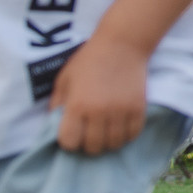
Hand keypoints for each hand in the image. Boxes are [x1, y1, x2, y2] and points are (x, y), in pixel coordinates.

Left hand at [51, 34, 148, 154]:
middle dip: (88, 144)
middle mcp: (99, 112)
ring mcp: (121, 112)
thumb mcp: (65, 78)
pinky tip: (120, 126)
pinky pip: (133, 135)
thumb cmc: (89, 60)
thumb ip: (57, 103)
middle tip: (89, 133)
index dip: (69, 141)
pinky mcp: (138, 109)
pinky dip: (125, 135)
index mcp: (77, 105)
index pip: (69, 142)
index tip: (72, 133)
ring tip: (105, 131)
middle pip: (93, 147)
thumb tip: (54, 125)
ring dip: (108, 141)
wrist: (122, 44)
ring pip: (114, 144)